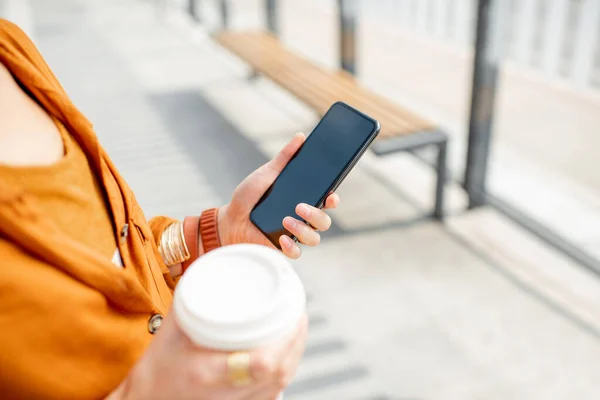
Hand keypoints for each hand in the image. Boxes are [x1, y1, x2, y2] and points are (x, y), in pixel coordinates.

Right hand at [109, 311, 308, 399]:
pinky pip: (275, 391)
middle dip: (296, 341)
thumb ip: (192, 299)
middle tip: (300, 313)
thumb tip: (215, 267)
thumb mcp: (170, 329)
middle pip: (279, 372)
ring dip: (295, 353)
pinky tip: (288, 351)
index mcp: (207, 374)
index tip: (294, 314)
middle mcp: (226, 394)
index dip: (287, 339)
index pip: (262, 363)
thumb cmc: (156, 368)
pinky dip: (286, 368)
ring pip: (281, 383)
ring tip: (298, 326)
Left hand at [218, 133, 339, 258]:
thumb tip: (301, 137)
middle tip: (300, 206)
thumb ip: (284, 158)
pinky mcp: (282, 249)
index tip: (331, 195)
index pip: (326, 201)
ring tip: (286, 220)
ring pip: (314, 238)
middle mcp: (302, 219)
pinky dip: (292, 247)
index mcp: (302, 199)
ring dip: (304, 230)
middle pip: (324, 220)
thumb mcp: (266, 173)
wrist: (228, 219)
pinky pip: (297, 253)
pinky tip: (282, 239)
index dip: (333, 199)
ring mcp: (293, 234)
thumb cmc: (248, 197)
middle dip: (317, 214)